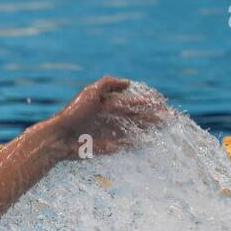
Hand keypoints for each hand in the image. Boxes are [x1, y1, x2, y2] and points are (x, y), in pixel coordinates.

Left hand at [52, 76, 170, 155]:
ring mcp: (112, 133)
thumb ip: (108, 84)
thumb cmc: (73, 113)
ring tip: (165, 127)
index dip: (148, 102)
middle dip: (154, 116)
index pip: (134, 103)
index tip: (163, 102)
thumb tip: (129, 83)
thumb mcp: (89, 92)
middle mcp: (112, 118)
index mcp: (109, 104)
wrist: (60, 138)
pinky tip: (150, 141)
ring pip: (136, 130)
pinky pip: (127, 145)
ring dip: (150, 129)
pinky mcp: (109, 147)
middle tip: (171, 117)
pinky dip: (138, 143)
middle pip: (138, 117)